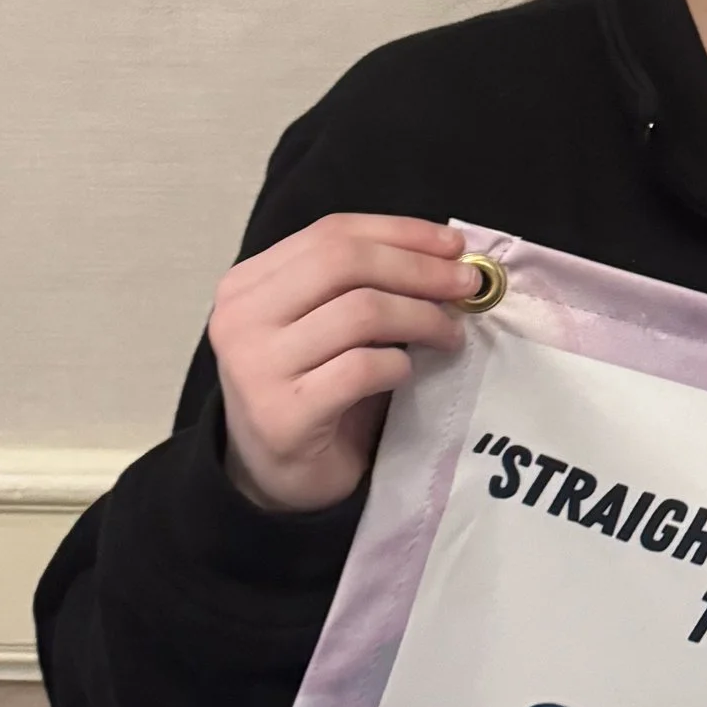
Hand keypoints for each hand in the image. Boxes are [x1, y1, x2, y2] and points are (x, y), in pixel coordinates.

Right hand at [210, 214, 480, 511]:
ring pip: (361, 311)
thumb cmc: (312, 389)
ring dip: (422, 317)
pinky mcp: (283, 414)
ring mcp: (256, 367)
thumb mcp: (324, 323)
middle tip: (466, 285)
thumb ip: (363, 283)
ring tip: (450, 335)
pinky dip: (399, 365)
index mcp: (248, 284)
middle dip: (419, 268)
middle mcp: (241, 318)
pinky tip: (408, 372)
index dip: (401, 232)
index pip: (331, 233)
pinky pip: (362, 369)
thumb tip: (447, 254)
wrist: (276, 474)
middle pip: (345, 262)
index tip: (454, 244)